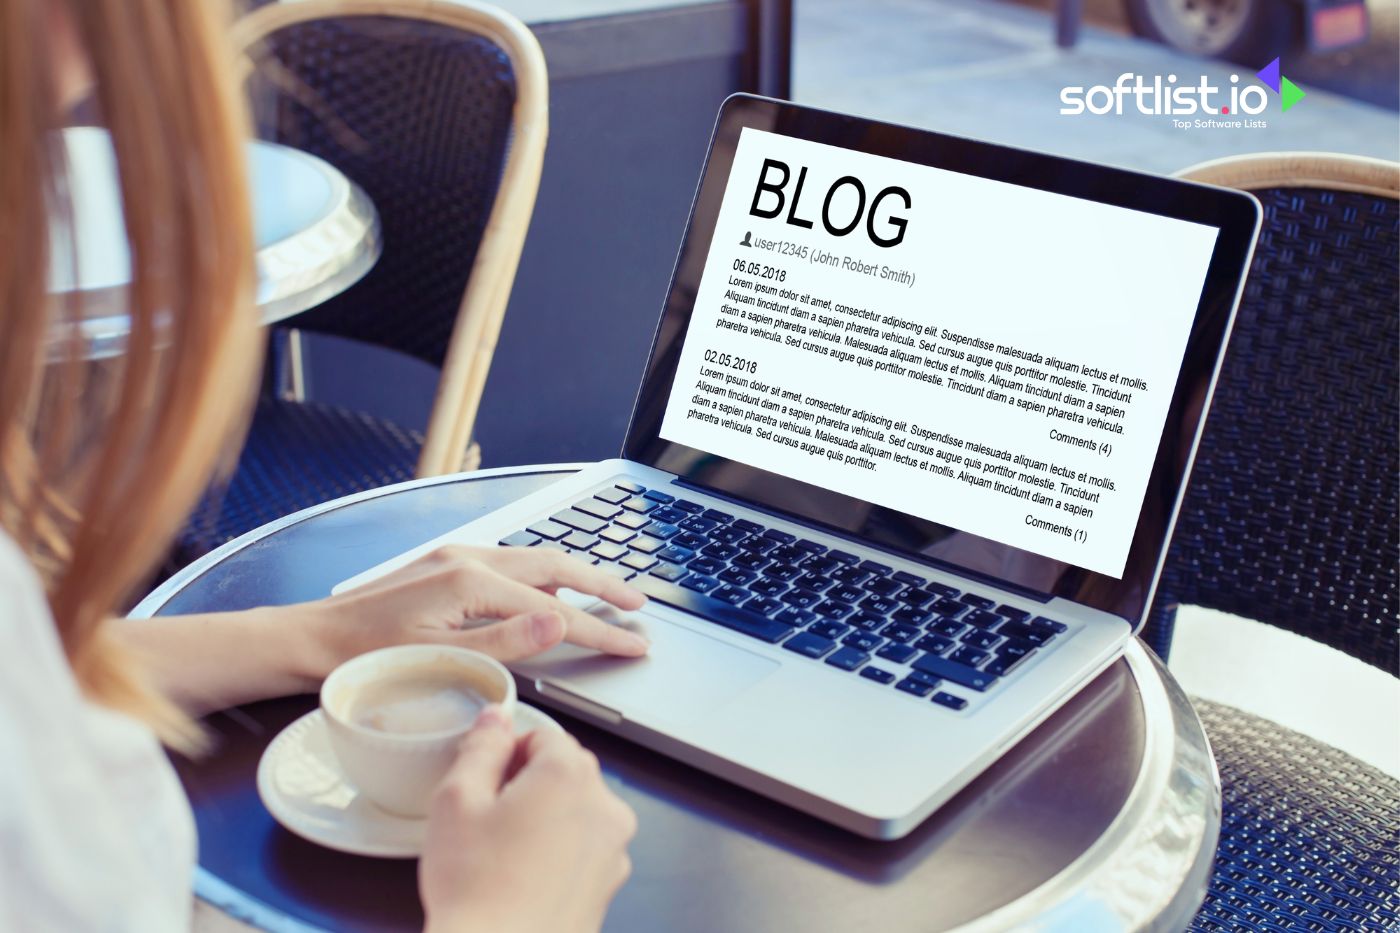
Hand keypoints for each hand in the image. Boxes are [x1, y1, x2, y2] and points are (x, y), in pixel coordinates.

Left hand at [306, 545, 648, 676]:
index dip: (600, 629)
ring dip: (575, 576)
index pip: (555, 609)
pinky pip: (510, 564)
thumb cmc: (366, 657)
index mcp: (470, 581)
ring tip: (607, 595)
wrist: (310, 639)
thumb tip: (561, 618)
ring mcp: (455, 557)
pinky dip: (542, 577)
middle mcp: (468, 558)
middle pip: (555, 565)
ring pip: (534, 560)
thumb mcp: (441, 659)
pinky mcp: (445, 565)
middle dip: (601, 584)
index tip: (635, 643)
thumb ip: (507, 641)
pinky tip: (549, 592)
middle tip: (638, 605)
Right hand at [420, 706, 636, 932]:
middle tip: (486, 820)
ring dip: (546, 820)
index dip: (507, 754)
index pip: (543, 735)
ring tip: (503, 854)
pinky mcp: (609, 886)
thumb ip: (481, 746)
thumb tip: (496, 718)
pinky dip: (558, 855)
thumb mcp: (457, 799)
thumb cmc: (475, 888)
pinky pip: (583, 850)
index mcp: (570, 775)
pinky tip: (522, 879)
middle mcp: (604, 806)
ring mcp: (613, 849)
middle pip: (565, 771)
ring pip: (576, 812)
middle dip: (528, 785)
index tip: (485, 783)